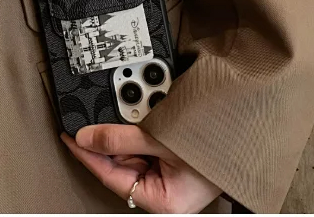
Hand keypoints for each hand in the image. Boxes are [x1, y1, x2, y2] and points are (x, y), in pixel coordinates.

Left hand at [62, 125, 221, 213]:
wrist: (243, 124)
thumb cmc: (213, 142)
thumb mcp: (157, 139)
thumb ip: (118, 139)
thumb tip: (85, 137)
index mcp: (160, 200)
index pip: (110, 176)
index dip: (86, 154)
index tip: (70, 137)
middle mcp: (162, 192)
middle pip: (119, 164)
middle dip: (106, 139)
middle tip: (91, 116)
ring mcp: (166, 176)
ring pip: (131, 152)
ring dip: (123, 132)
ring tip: (125, 114)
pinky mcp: (171, 161)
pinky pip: (144, 145)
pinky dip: (137, 129)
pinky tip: (135, 116)